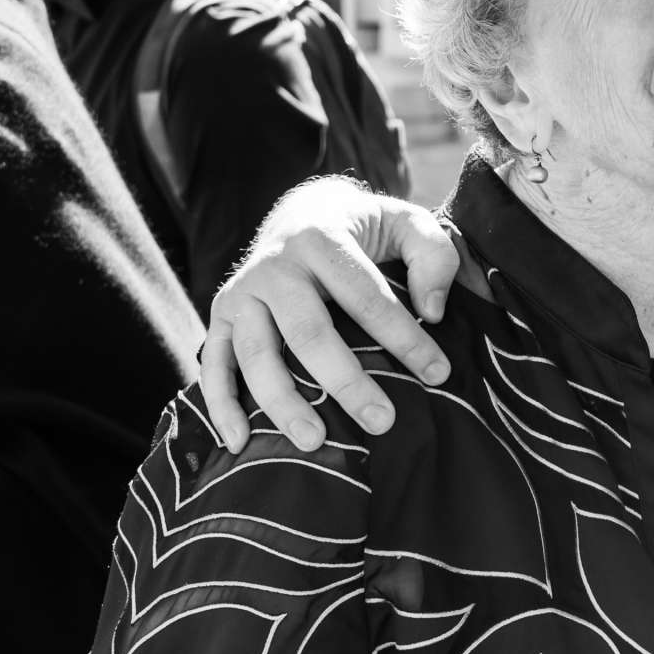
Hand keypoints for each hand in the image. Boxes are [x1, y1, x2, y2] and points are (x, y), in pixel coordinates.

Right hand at [203, 178, 460, 453]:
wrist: (300, 212)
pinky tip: (239, 441)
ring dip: (283, 403)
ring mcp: (242, 292)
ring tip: (315, 441)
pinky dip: (221, 404)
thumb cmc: (363, 229)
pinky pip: (215, 364)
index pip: (366, 297)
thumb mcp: (405, 223)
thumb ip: (432, 256)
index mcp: (322, 239)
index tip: (438, 374)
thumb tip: (433, 312)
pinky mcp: (222, 315)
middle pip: (308, 332)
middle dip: (344, 382)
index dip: (404, 338)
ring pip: (257, 354)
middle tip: (382, 422)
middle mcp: (275, 266)